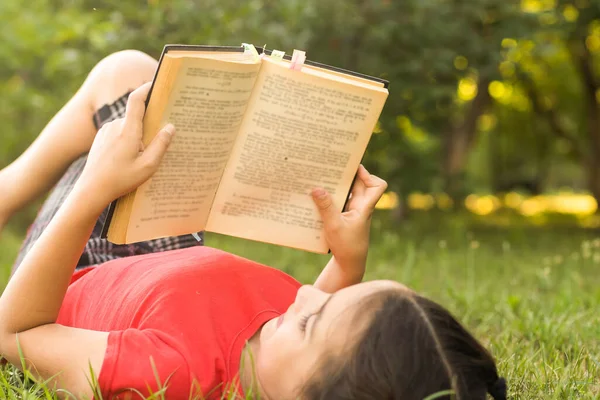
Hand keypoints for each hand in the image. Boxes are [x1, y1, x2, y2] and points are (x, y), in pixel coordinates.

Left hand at [77, 82, 174, 207]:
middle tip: (156, 143)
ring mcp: (106, 131)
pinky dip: (127, 141)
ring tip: (139, 159)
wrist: (91, 189)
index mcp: (128, 130)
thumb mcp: (148, 166)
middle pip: (136, 117)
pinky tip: (127, 160)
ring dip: (137, 137)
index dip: (146, 89)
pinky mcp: (101, 137)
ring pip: (128, 127)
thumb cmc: (120, 180)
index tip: (156, 85)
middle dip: (148, 128)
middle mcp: (115, 126)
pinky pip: (119, 133)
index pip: (136, 100)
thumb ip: (161, 145)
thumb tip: (170, 127)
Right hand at [311, 165, 387, 269]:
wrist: (350, 264)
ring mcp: (353, 212)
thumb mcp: (334, 226)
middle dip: (347, 175)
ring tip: (322, 178)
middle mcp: (361, 207)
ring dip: (337, 186)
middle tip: (331, 167)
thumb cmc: (346, 246)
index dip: (369, 175)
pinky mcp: (344, 217)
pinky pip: (340, 202)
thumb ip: (326, 207)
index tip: (354, 170)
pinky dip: (331, 198)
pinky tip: (317, 197)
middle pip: (360, 184)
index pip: (377, 186)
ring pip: (348, 193)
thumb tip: (317, 188)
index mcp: (364, 207)